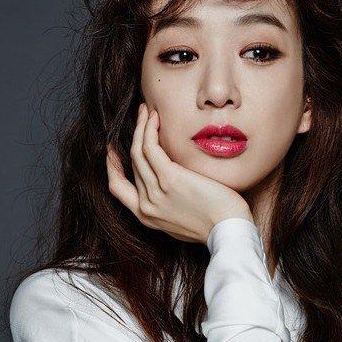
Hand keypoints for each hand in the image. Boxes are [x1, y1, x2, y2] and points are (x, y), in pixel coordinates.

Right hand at [106, 103, 253, 243]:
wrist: (229, 231)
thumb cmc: (216, 224)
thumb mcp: (184, 219)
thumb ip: (171, 205)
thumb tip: (170, 189)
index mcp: (147, 217)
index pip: (118, 188)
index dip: (112, 166)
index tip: (113, 149)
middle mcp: (146, 206)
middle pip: (132, 164)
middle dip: (134, 136)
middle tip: (141, 118)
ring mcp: (155, 192)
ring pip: (138, 151)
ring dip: (141, 127)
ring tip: (147, 110)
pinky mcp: (169, 179)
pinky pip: (150, 148)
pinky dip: (149, 130)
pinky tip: (155, 117)